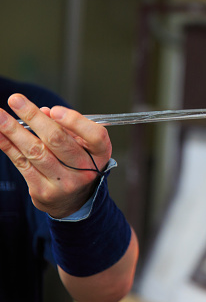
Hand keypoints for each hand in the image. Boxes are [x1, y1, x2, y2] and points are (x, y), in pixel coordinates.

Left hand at [0, 94, 111, 217]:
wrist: (73, 200)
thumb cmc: (78, 164)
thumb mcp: (84, 146)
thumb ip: (68, 128)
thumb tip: (43, 112)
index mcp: (100, 154)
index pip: (95, 136)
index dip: (74, 122)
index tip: (54, 110)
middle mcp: (85, 170)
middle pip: (58, 141)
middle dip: (34, 118)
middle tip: (15, 100)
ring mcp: (63, 182)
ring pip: (35, 151)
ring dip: (14, 130)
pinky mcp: (42, 190)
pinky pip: (21, 163)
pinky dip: (8, 145)